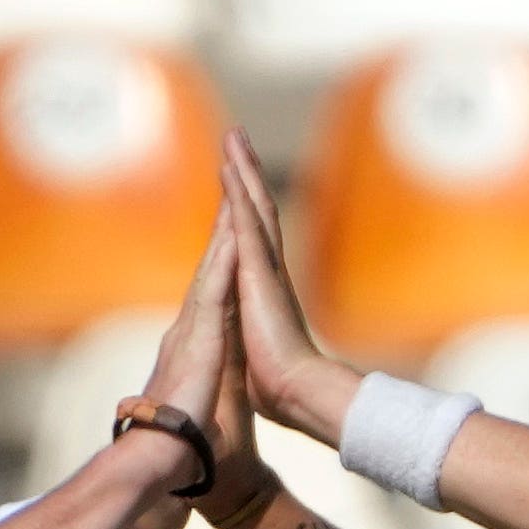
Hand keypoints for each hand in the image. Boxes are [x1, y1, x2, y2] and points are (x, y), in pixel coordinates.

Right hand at [117, 206, 241, 528]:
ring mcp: (192, 332)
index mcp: (195, 348)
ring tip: (234, 189)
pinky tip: (234, 233)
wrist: (170, 466)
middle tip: (231, 182)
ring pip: (211, 271)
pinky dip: (223, 262)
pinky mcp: (199, 341)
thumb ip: (203, 396)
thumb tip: (201, 400)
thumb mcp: (206, 412)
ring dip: (223, 230)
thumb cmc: (191, 450)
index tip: (235, 225)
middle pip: (210, 271)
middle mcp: (189, 332)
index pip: (213, 294)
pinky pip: (214, 292)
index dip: (223, 258)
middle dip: (222, 227)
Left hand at [218, 133, 365, 455]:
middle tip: (237, 140)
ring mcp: (265, 269)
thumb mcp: (253, 357)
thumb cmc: (278, 386)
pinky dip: (239, 192)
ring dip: (243, 170)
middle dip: (246, 174)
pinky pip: (246, 222)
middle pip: (256, 211)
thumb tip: (254, 363)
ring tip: (233, 136)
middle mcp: (268, 272)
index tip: (237, 181)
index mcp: (264, 291)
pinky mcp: (259, 272)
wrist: (297, 391)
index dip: (245, 208)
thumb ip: (253, 347)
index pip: (252, 240)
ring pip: (254, 207)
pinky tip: (231, 167)